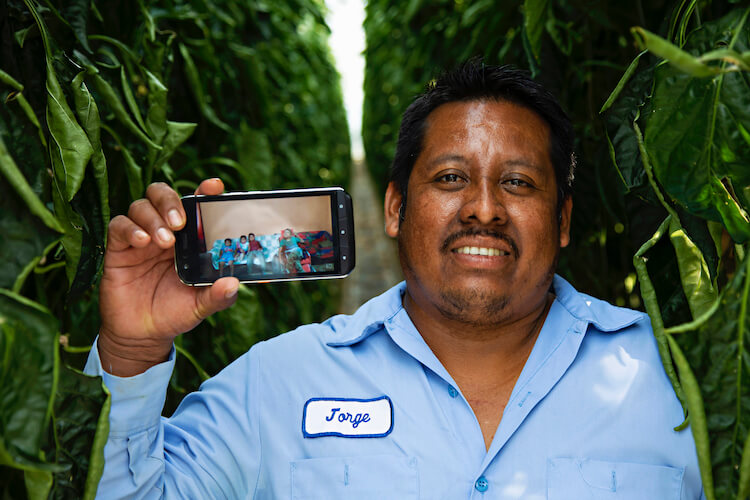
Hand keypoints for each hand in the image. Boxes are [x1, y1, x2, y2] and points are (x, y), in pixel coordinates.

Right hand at [98, 179, 238, 375]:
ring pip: (141, 206)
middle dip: (171, 200)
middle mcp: (164, 232)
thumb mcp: (200, 306)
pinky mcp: (118, 249)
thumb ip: (218, 296)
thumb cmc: (175, 313)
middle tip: (180, 221)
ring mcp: (140, 238)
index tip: (214, 186)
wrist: (142, 335)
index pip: (194, 205)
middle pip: (162, 194)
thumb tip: (234, 284)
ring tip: (164, 241)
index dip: (202, 191)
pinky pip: (118, 225)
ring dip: (153, 218)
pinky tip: (141, 242)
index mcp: (188, 239)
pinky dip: (130, 228)